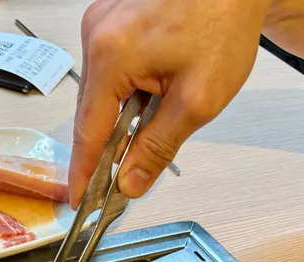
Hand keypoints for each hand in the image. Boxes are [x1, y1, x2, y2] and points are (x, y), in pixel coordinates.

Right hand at [69, 0, 270, 206]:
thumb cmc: (223, 19)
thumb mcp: (196, 100)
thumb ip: (158, 147)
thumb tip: (131, 182)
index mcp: (111, 55)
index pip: (88, 132)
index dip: (83, 173)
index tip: (79, 201)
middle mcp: (97, 33)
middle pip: (92, 112)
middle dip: (110, 146)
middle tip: (125, 177)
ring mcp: (102, 21)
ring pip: (102, 91)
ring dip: (123, 115)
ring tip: (159, 115)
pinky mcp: (113, 16)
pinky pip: (110, 69)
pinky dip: (127, 90)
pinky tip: (154, 92)